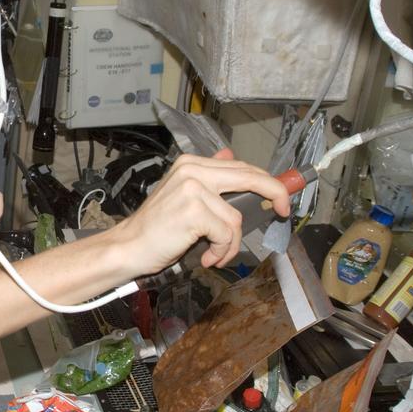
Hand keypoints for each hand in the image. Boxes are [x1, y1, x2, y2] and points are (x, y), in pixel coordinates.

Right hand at [119, 149, 290, 274]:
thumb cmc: (156, 228)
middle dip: (275, 194)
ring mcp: (193, 189)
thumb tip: (229, 155)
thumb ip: (208, 177)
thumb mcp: (182, 194)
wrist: (129, 246)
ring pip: (236, 218)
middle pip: (250, 178)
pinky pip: (226, 234)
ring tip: (215, 254)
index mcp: (191, 163)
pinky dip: (221, 250)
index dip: (267, 181)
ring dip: (230, 243)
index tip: (281, 197)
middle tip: (283, 211)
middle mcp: (193, 171)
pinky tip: (207, 256)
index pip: (240, 166)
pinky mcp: (194, 212)